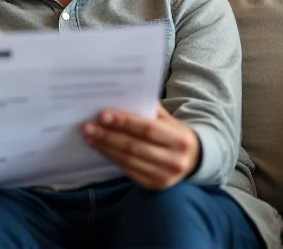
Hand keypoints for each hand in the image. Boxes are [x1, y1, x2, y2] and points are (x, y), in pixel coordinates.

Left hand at [82, 105, 199, 190]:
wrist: (194, 159)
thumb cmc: (175, 134)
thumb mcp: (169, 119)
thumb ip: (150, 109)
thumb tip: (120, 97)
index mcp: (180, 140)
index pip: (147, 129)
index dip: (124, 122)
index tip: (102, 115)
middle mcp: (174, 161)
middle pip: (134, 146)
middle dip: (108, 136)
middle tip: (88, 126)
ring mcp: (164, 176)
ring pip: (128, 160)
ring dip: (105, 147)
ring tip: (89, 136)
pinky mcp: (154, 185)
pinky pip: (128, 170)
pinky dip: (112, 158)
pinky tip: (100, 148)